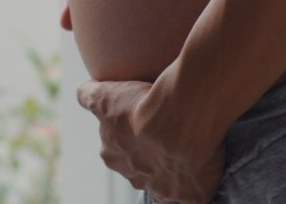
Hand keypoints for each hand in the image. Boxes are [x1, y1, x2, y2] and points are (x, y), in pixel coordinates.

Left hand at [77, 80, 225, 203]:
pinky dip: (197, 191)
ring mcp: (164, 189)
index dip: (130, 140)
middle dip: (150, 157)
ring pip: (165, 186)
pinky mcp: (192, 195)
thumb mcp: (105, 96)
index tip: (144, 124)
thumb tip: (83, 92)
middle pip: (140, 170)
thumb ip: (89, 95)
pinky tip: (203, 175)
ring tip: (188, 151)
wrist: (179, 121)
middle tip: (167, 134)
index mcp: (113, 155)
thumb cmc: (141, 106)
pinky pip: (194, 199)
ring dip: (174, 173)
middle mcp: (135, 177)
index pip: (117, 152)